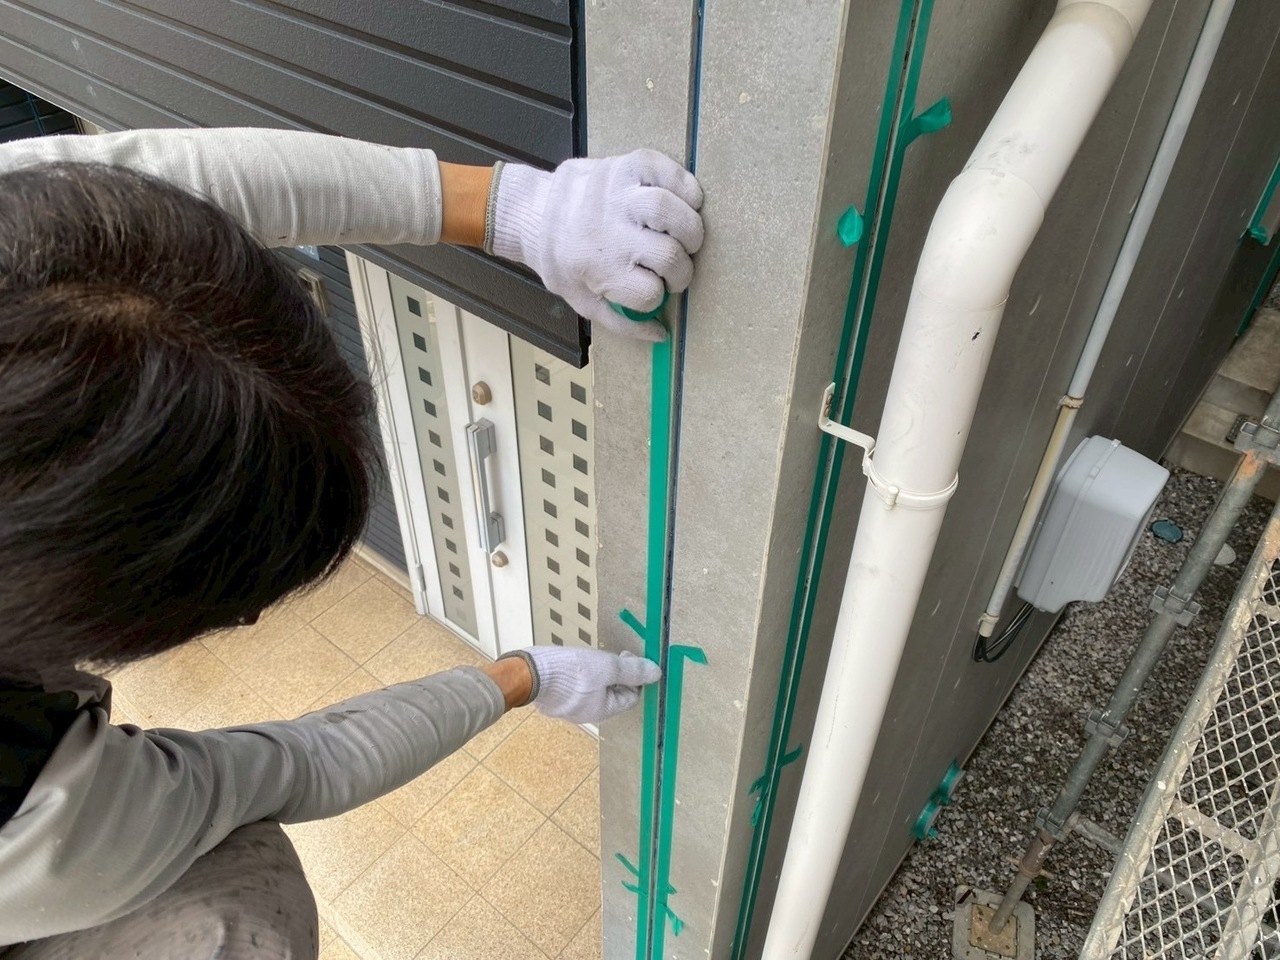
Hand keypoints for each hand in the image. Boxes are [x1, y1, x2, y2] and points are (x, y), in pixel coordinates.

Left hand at [487, 150, 704, 341]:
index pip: (650, 293)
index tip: (657, 289)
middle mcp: (607, 232)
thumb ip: (621, 321)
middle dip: (682, 269)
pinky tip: (686, 202)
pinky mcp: (624, 165)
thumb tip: (661, 332)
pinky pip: (667, 171)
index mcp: (596, 269)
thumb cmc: (561, 260)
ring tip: (687, 237)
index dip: (660, 295)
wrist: (533, 212)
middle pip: (668, 254)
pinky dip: (686, 187)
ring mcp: (616, 194)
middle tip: (676, 267)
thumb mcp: (582, 299)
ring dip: (691, 229)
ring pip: (670, 210)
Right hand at [499, 647, 660, 724]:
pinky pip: (574, 689)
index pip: (630, 696)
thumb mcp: (607, 666)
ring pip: (593, 691)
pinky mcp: (552, 699)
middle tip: (609, 656)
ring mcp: (567, 709)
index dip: (634, 676)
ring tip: (590, 659)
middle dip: (615, 675)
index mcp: (602, 711)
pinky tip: (573, 664)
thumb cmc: (570, 672)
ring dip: (597, 675)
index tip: (625, 655)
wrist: (529, 673)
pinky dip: (579, 677)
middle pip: (612, 694)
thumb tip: (656, 673)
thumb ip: (632, 670)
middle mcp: (586, 715)